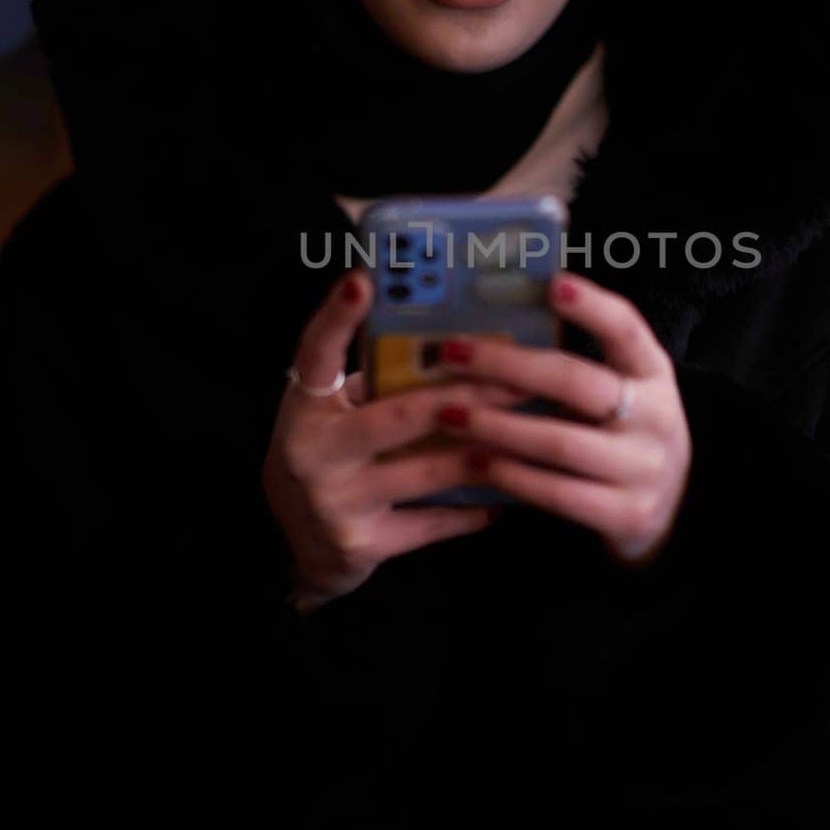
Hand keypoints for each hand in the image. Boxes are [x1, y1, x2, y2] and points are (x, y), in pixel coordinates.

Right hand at [262, 268, 522, 608]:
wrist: (299, 550)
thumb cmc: (330, 460)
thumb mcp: (333, 416)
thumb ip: (374, 383)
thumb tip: (452, 338)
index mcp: (304, 408)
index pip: (315, 353)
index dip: (336, 316)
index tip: (363, 279)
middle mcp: (313, 451)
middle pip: (401, 415)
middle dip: (469, 396)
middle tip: (520, 379)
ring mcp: (337, 501)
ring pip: (429, 469)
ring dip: (485, 449)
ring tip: (529, 430)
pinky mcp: (362, 545)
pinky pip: (433, 521)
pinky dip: (472, 507)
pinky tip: (505, 494)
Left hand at [433, 270, 692, 566]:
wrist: (670, 509)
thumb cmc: (620, 435)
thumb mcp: (617, 393)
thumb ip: (571, 367)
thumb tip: (491, 329)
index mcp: (653, 374)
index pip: (628, 330)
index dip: (593, 306)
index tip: (554, 284)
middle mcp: (657, 417)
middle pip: (578, 383)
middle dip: (508, 366)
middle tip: (453, 353)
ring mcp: (646, 469)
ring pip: (561, 443)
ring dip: (497, 427)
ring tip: (451, 414)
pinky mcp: (628, 515)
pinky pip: (559, 494)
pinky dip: (513, 476)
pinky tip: (476, 462)